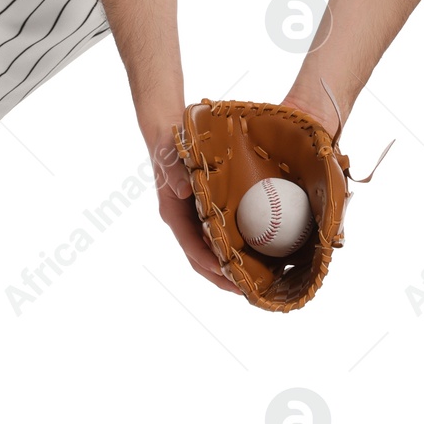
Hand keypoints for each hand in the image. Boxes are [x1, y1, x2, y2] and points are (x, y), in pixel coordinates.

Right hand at [145, 125, 240, 294]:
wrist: (173, 133)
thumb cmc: (170, 145)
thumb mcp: (169, 155)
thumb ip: (174, 173)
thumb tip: (184, 192)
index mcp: (173, 213)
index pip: (190, 245)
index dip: (207, 261)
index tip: (225, 272)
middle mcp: (186, 222)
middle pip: (201, 259)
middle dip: (221, 277)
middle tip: (244, 290)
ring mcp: (197, 220)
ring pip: (212, 252)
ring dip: (229, 269)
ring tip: (253, 283)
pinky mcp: (210, 213)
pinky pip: (222, 236)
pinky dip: (235, 249)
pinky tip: (254, 255)